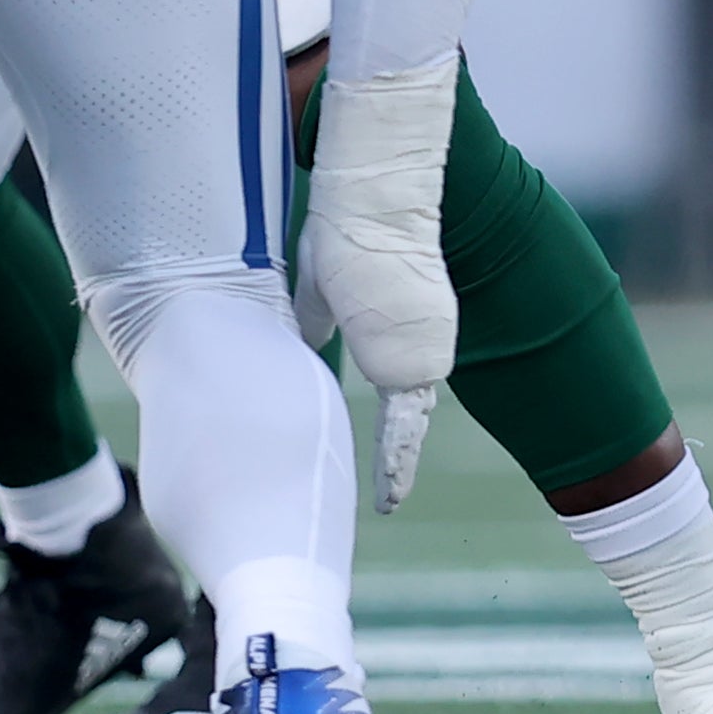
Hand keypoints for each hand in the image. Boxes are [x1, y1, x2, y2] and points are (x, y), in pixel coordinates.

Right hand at [305, 61, 459, 510]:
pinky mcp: (417, 363)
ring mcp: (420, 356)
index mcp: (392, 333)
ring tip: (387, 502)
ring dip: (395, 463)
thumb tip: (292, 341)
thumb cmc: (344, 236)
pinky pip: (406, 422)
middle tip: (379, 494)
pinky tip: (391, 492)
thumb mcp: (317, 289)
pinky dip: (397, 458)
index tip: (367, 450)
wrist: (370, 211)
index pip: (387, 386)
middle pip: (403, 413)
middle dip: (391, 453)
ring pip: (407, 424)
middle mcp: (414, 348)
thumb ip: (312, 320)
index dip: (375, 421)